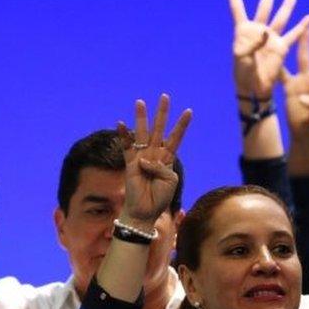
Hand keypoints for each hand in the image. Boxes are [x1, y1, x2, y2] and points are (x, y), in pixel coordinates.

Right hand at [116, 94, 191, 227]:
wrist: (145, 211)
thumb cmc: (160, 198)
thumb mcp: (171, 180)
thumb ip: (162, 166)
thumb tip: (145, 159)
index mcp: (167, 159)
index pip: (175, 138)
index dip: (182, 125)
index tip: (189, 110)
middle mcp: (155, 155)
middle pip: (159, 129)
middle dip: (162, 114)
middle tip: (165, 97)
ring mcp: (142, 158)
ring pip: (142, 133)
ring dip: (141, 118)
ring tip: (140, 102)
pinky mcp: (131, 164)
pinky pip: (126, 147)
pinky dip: (123, 135)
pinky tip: (120, 123)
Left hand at [228, 0, 308, 97]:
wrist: (254, 87)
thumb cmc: (243, 73)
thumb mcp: (242, 59)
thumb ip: (252, 45)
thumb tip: (265, 32)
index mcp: (243, 32)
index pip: (238, 10)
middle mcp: (258, 31)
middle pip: (264, 9)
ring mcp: (271, 38)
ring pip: (280, 19)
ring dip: (286, 7)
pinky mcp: (282, 47)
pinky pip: (294, 35)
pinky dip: (302, 27)